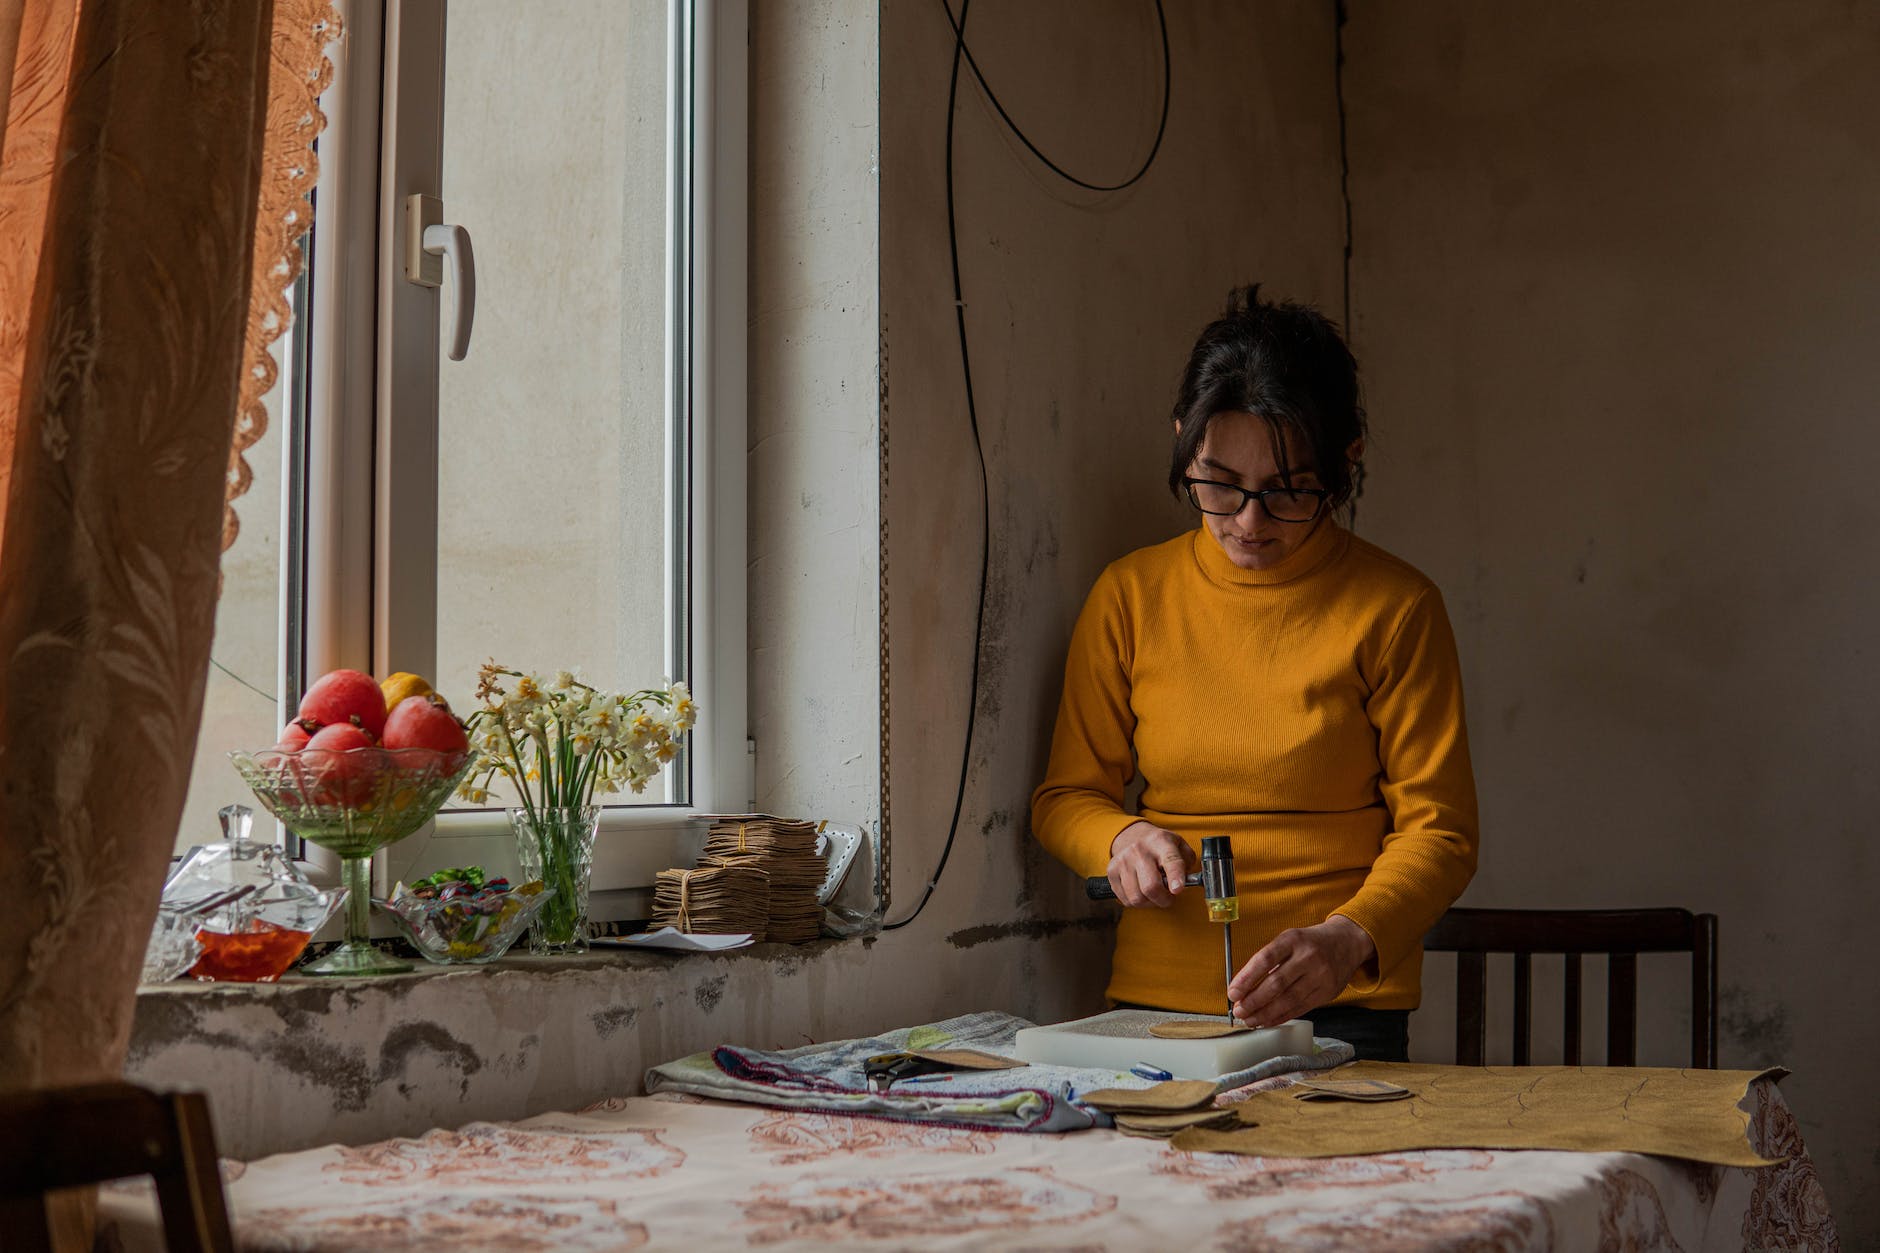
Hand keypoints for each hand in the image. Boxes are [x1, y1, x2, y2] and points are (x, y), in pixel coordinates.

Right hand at [1104, 821, 1196, 906]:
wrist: (1131, 835)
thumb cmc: (1159, 845)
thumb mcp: (1179, 845)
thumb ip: (1188, 862)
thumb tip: (1188, 881)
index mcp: (1161, 842)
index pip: (1170, 860)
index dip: (1175, 877)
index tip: (1177, 889)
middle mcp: (1139, 850)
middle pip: (1150, 886)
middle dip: (1164, 900)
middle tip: (1168, 897)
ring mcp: (1123, 861)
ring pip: (1137, 897)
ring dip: (1150, 902)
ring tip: (1154, 893)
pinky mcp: (1112, 872)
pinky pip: (1126, 900)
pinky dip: (1137, 902)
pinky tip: (1141, 891)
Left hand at [1228, 916, 1376, 1027]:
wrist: (1348, 942)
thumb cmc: (1310, 942)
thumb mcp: (1290, 940)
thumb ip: (1270, 959)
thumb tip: (1244, 986)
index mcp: (1293, 939)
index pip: (1265, 959)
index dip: (1246, 978)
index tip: (1232, 992)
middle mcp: (1308, 957)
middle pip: (1276, 983)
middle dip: (1254, 1001)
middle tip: (1239, 1011)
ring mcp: (1320, 976)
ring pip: (1288, 1000)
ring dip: (1265, 1013)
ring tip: (1250, 1020)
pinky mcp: (1327, 992)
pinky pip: (1300, 1008)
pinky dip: (1281, 1017)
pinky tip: (1267, 1021)